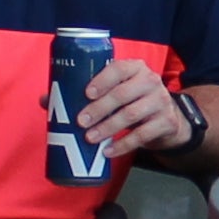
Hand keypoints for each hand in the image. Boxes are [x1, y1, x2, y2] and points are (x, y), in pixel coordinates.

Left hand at [75, 53, 190, 159]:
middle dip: (99, 109)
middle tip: (81, 121)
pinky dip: (122, 145)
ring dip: (108, 128)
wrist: (166, 116)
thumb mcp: (120, 89)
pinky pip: (142, 135)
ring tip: (91, 137)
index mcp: (135, 68)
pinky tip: (108, 151)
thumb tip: (51, 101)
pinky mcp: (166, 122)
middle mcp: (150, 81)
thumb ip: (94, 91)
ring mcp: (161, 101)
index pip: (119, 68)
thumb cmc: (133, 100)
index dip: (102, 80)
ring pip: (131, 115)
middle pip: (122, 94)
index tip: (87, 93)